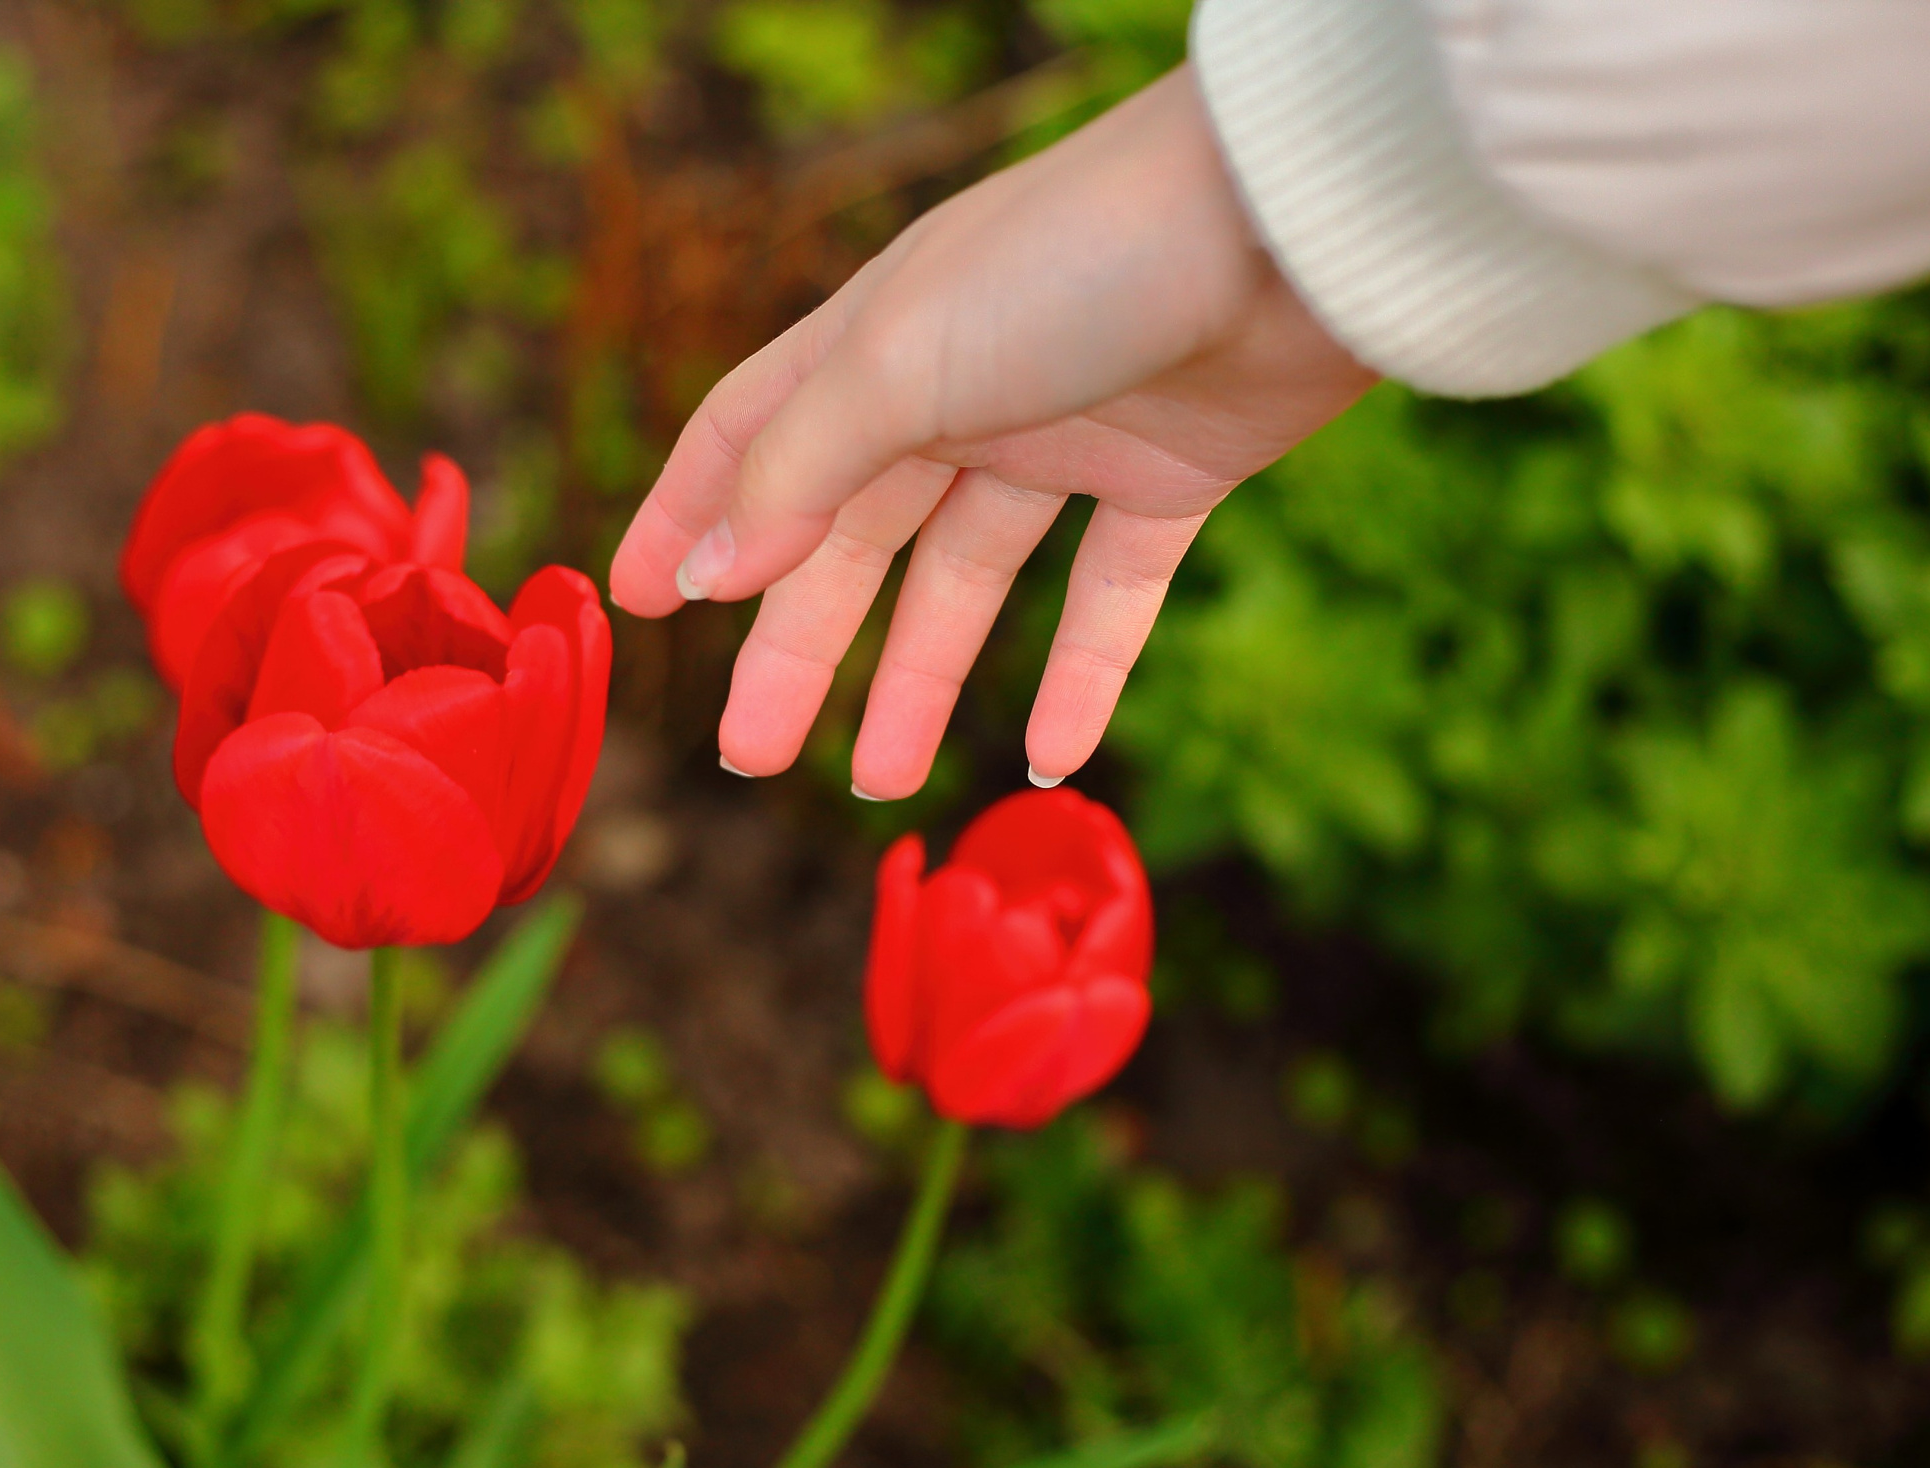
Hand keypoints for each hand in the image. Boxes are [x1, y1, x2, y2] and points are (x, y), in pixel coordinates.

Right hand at [606, 68, 1374, 795]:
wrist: (1295, 223)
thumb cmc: (1080, 260)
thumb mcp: (901, 362)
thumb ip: (799, 470)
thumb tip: (710, 573)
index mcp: (876, 341)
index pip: (749, 438)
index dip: (690, 519)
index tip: (634, 606)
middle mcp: (962, 388)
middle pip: (853, 539)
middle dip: (799, 648)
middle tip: (751, 755)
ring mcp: (1067, 433)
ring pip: (971, 581)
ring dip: (923, 682)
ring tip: (882, 781)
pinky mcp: (1173, 474)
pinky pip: (1110, 596)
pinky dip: (1081, 678)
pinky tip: (1050, 759)